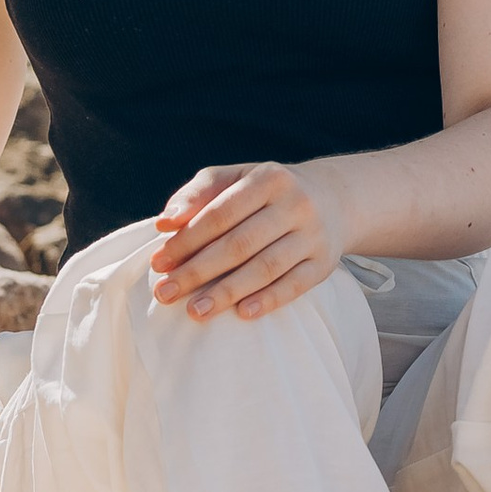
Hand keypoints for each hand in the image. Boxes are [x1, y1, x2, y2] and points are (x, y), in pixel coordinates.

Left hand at [150, 160, 345, 320]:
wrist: (331, 199)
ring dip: (227, 292)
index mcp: (268, 178)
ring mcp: (313, 234)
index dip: (187, 241)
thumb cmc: (265, 192)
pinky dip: (268, 300)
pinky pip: (295, 285)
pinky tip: (242, 313)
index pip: (220, 214)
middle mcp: (295, 204)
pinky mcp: (324, 263)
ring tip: (194, 311)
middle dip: (198, 271)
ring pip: (266, 268)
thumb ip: (197, 195)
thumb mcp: (234, 179)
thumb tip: (164, 223)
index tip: (158, 263)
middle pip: (240, 244)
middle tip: (165, 294)